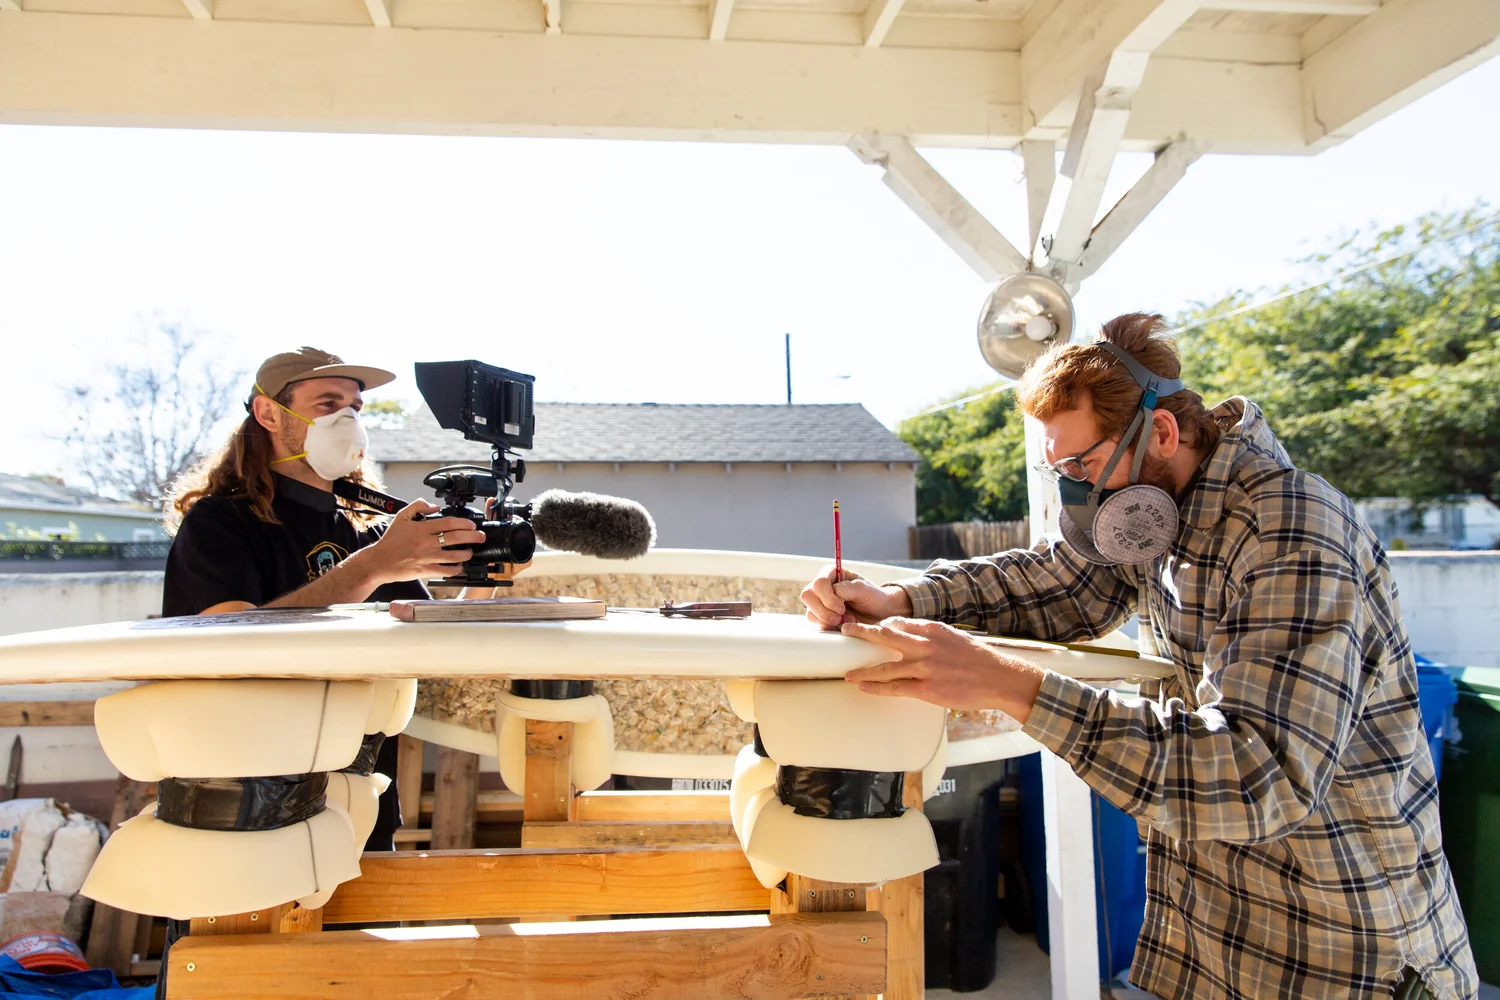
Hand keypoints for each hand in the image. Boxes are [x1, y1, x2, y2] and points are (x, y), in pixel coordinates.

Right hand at [366, 500, 486, 583]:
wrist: (379, 561)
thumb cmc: (391, 541)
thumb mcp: (401, 517)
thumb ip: (418, 506)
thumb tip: (434, 506)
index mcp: (421, 529)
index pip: (448, 523)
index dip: (464, 523)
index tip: (471, 525)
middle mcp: (426, 543)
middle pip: (456, 538)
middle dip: (473, 537)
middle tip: (480, 537)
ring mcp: (427, 557)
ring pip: (454, 555)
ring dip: (467, 553)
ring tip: (470, 551)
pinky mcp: (425, 570)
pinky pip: (445, 570)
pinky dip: (456, 568)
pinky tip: (459, 565)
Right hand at [801, 566, 912, 628]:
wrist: (879, 612)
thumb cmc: (873, 596)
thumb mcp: (863, 588)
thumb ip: (846, 588)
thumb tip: (833, 593)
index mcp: (831, 573)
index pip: (819, 583)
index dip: (828, 597)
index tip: (842, 607)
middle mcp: (822, 587)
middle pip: (808, 596)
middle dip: (824, 610)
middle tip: (840, 616)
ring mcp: (820, 603)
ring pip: (810, 613)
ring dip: (828, 620)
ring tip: (847, 620)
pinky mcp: (821, 617)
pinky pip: (816, 623)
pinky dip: (829, 627)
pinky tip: (843, 624)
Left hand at [839, 617, 1044, 718]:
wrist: (999, 677)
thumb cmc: (978, 659)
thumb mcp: (953, 638)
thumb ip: (931, 636)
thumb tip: (911, 637)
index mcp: (931, 629)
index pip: (898, 623)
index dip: (879, 625)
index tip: (866, 628)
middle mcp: (924, 645)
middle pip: (885, 636)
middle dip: (861, 633)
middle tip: (844, 631)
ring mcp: (924, 667)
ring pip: (885, 666)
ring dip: (863, 670)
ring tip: (847, 673)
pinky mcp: (927, 688)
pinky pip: (895, 688)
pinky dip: (877, 687)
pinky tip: (864, 688)